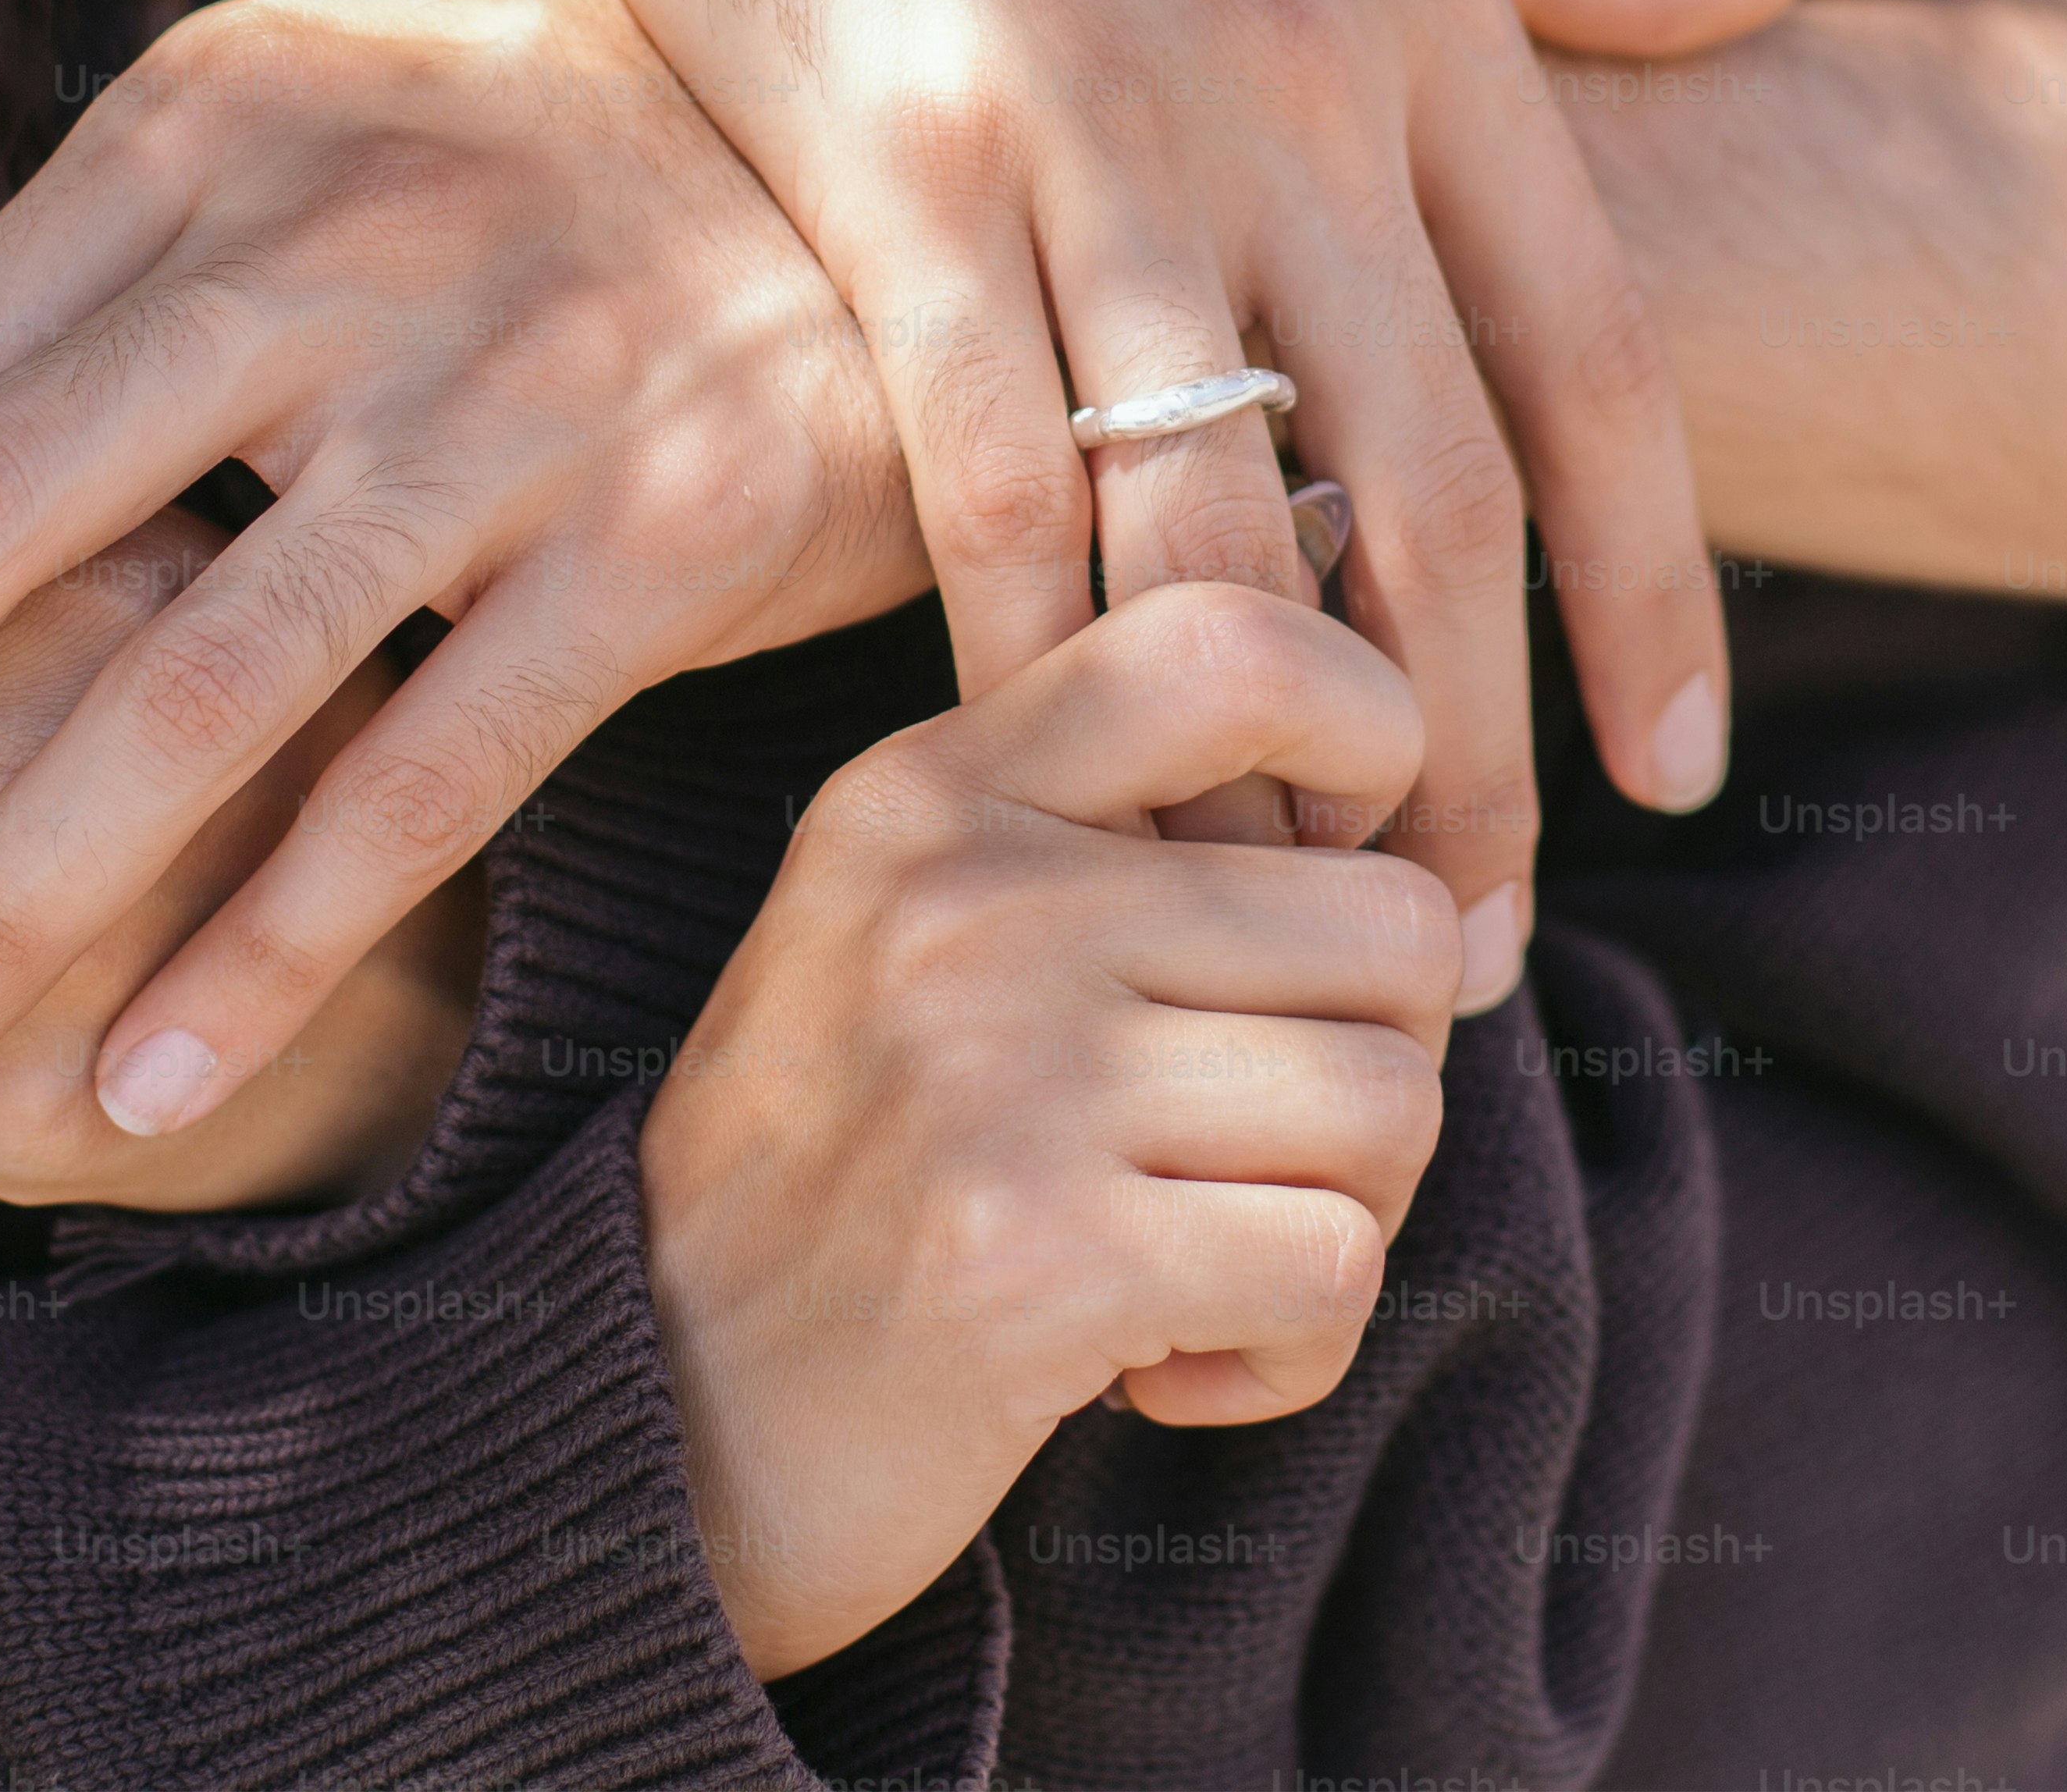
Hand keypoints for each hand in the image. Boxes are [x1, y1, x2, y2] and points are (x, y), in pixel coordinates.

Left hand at [0, 0, 929, 1141]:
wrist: (920, 170)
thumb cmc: (535, 188)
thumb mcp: (262, 184)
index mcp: (216, 120)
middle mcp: (349, 228)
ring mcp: (526, 381)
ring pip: (197, 680)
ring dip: (3, 898)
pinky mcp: (680, 526)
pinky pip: (431, 774)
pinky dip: (269, 940)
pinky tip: (146, 1070)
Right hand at [428, 0, 1814, 933]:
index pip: (1593, 349)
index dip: (1652, 580)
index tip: (1684, 768)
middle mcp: (1295, 69)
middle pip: (1430, 485)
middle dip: (1466, 740)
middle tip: (1481, 939)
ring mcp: (1092, 117)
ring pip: (1218, 512)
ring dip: (1255, 746)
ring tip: (1276, 918)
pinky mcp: (888, 154)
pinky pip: (981, 461)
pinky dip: (1018, 642)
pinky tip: (1033, 777)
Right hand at [636, 583, 1461, 1677]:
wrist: (647, 1420)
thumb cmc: (844, 1178)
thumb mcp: (917, 933)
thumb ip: (1111, 837)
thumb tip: (1419, 824)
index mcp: (933, 789)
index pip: (1233, 645)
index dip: (1375, 739)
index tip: (1344, 885)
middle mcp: (965, 898)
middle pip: (1391, 926)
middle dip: (1380, 1071)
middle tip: (1253, 1159)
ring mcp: (998, 1073)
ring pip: (1391, 1105)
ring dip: (1342, 1225)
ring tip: (1198, 1262)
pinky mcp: (1045, 1256)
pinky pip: (1335, 1270)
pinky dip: (1292, 1351)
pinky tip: (1171, 1365)